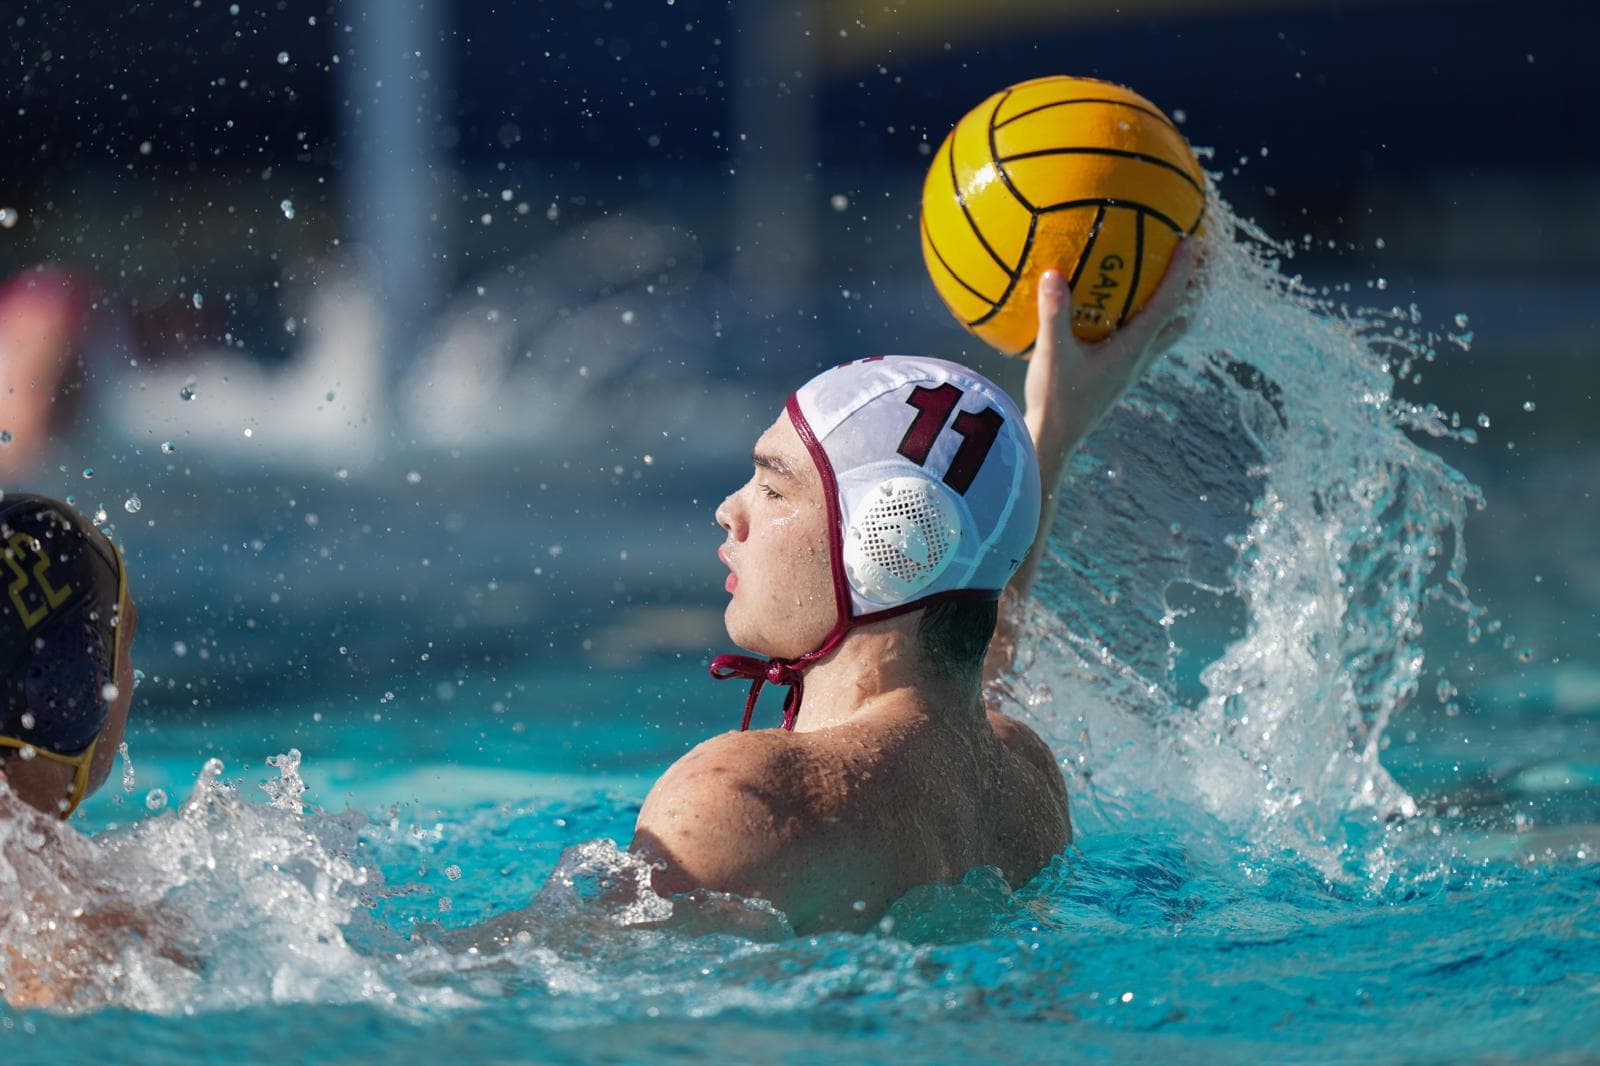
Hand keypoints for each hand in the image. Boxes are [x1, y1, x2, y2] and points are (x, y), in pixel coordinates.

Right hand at [1024, 237, 1200, 465]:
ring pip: (1168, 331)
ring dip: (1176, 304)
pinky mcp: (1120, 373)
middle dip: (1194, 287)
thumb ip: (1054, 313)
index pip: (1168, 303)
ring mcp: (1133, 367)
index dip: (1182, 271)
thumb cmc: (1056, 400)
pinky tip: (1123, 309)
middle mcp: (1141, 357)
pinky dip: (1147, 317)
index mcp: (1134, 348)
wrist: (1055, 440)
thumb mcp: (1052, 354)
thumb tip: (1053, 273)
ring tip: (1172, 279)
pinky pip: (1144, 338)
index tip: (1191, 240)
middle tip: (1200, 257)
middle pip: (1182, 317)